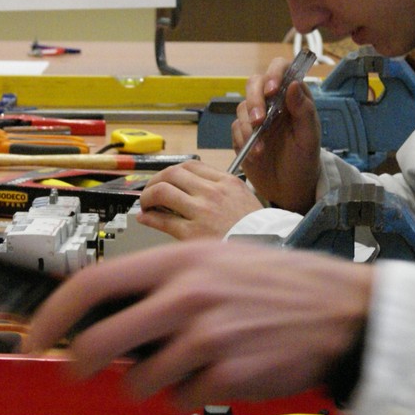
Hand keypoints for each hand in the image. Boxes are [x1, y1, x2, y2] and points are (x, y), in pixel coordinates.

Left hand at [23, 241, 372, 408]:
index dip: (53, 315)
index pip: (93, 284)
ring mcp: (205, 338)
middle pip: (99, 342)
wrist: (341, 309)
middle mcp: (186, 296)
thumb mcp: (216, 261)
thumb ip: (164, 282)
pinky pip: (181, 397)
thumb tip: (107, 313)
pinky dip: (189, 392)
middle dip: (78, 364)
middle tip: (79, 370)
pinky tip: (217, 370)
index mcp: (180, 260)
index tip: (35, 335)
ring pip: (138, 380)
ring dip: (148, 381)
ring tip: (181, 363)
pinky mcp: (225, 375)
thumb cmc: (279, 283)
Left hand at [138, 161, 263, 239]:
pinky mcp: (193, 234)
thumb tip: (190, 189)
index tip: (166, 178)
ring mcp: (202, 212)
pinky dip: (150, 218)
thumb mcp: (243, 198)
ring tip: (146, 204)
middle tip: (151, 190)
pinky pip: (163, 221)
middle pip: (172, 174)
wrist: (268, 249)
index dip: (172, 171)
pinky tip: (146, 219)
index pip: (190, 165)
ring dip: (148, 197)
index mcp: (225, 182)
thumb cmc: (256, 229)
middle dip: (155, 180)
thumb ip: (219, 189)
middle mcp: (212, 193)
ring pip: (163, 192)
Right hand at [234, 57, 321, 212]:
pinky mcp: (243, 133)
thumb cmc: (304, 161)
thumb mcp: (310, 138)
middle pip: (254, 83)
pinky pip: (235, 128)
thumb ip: (304, 110)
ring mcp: (256, 117)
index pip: (281, 69)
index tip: (272, 90)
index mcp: (293, 97)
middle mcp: (273, 102)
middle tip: (259, 121)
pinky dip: (243, 140)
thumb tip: (293, 84)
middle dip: (254, 100)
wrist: (289, 190)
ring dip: (248, 126)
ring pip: (242, 106)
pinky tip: (255, 155)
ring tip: (261, 148)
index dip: (274, 73)